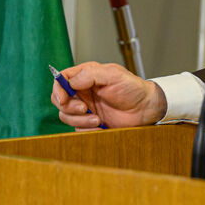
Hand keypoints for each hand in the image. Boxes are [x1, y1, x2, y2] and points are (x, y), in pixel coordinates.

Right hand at [51, 61, 166, 129]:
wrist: (145, 109)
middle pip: (60, 100)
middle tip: (85, 109)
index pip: (62, 79)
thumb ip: (90, 75)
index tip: (63, 98)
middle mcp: (83, 91)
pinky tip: (101, 126)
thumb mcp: (113, 75)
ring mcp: (86, 108)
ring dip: (79, 120)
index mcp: (86, 76)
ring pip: (66, 116)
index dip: (58, 89)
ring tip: (97, 119)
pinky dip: (87, 129)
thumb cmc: (133, 88)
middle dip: (69, 107)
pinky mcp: (90, 122)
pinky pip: (78, 129)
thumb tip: (71, 81)